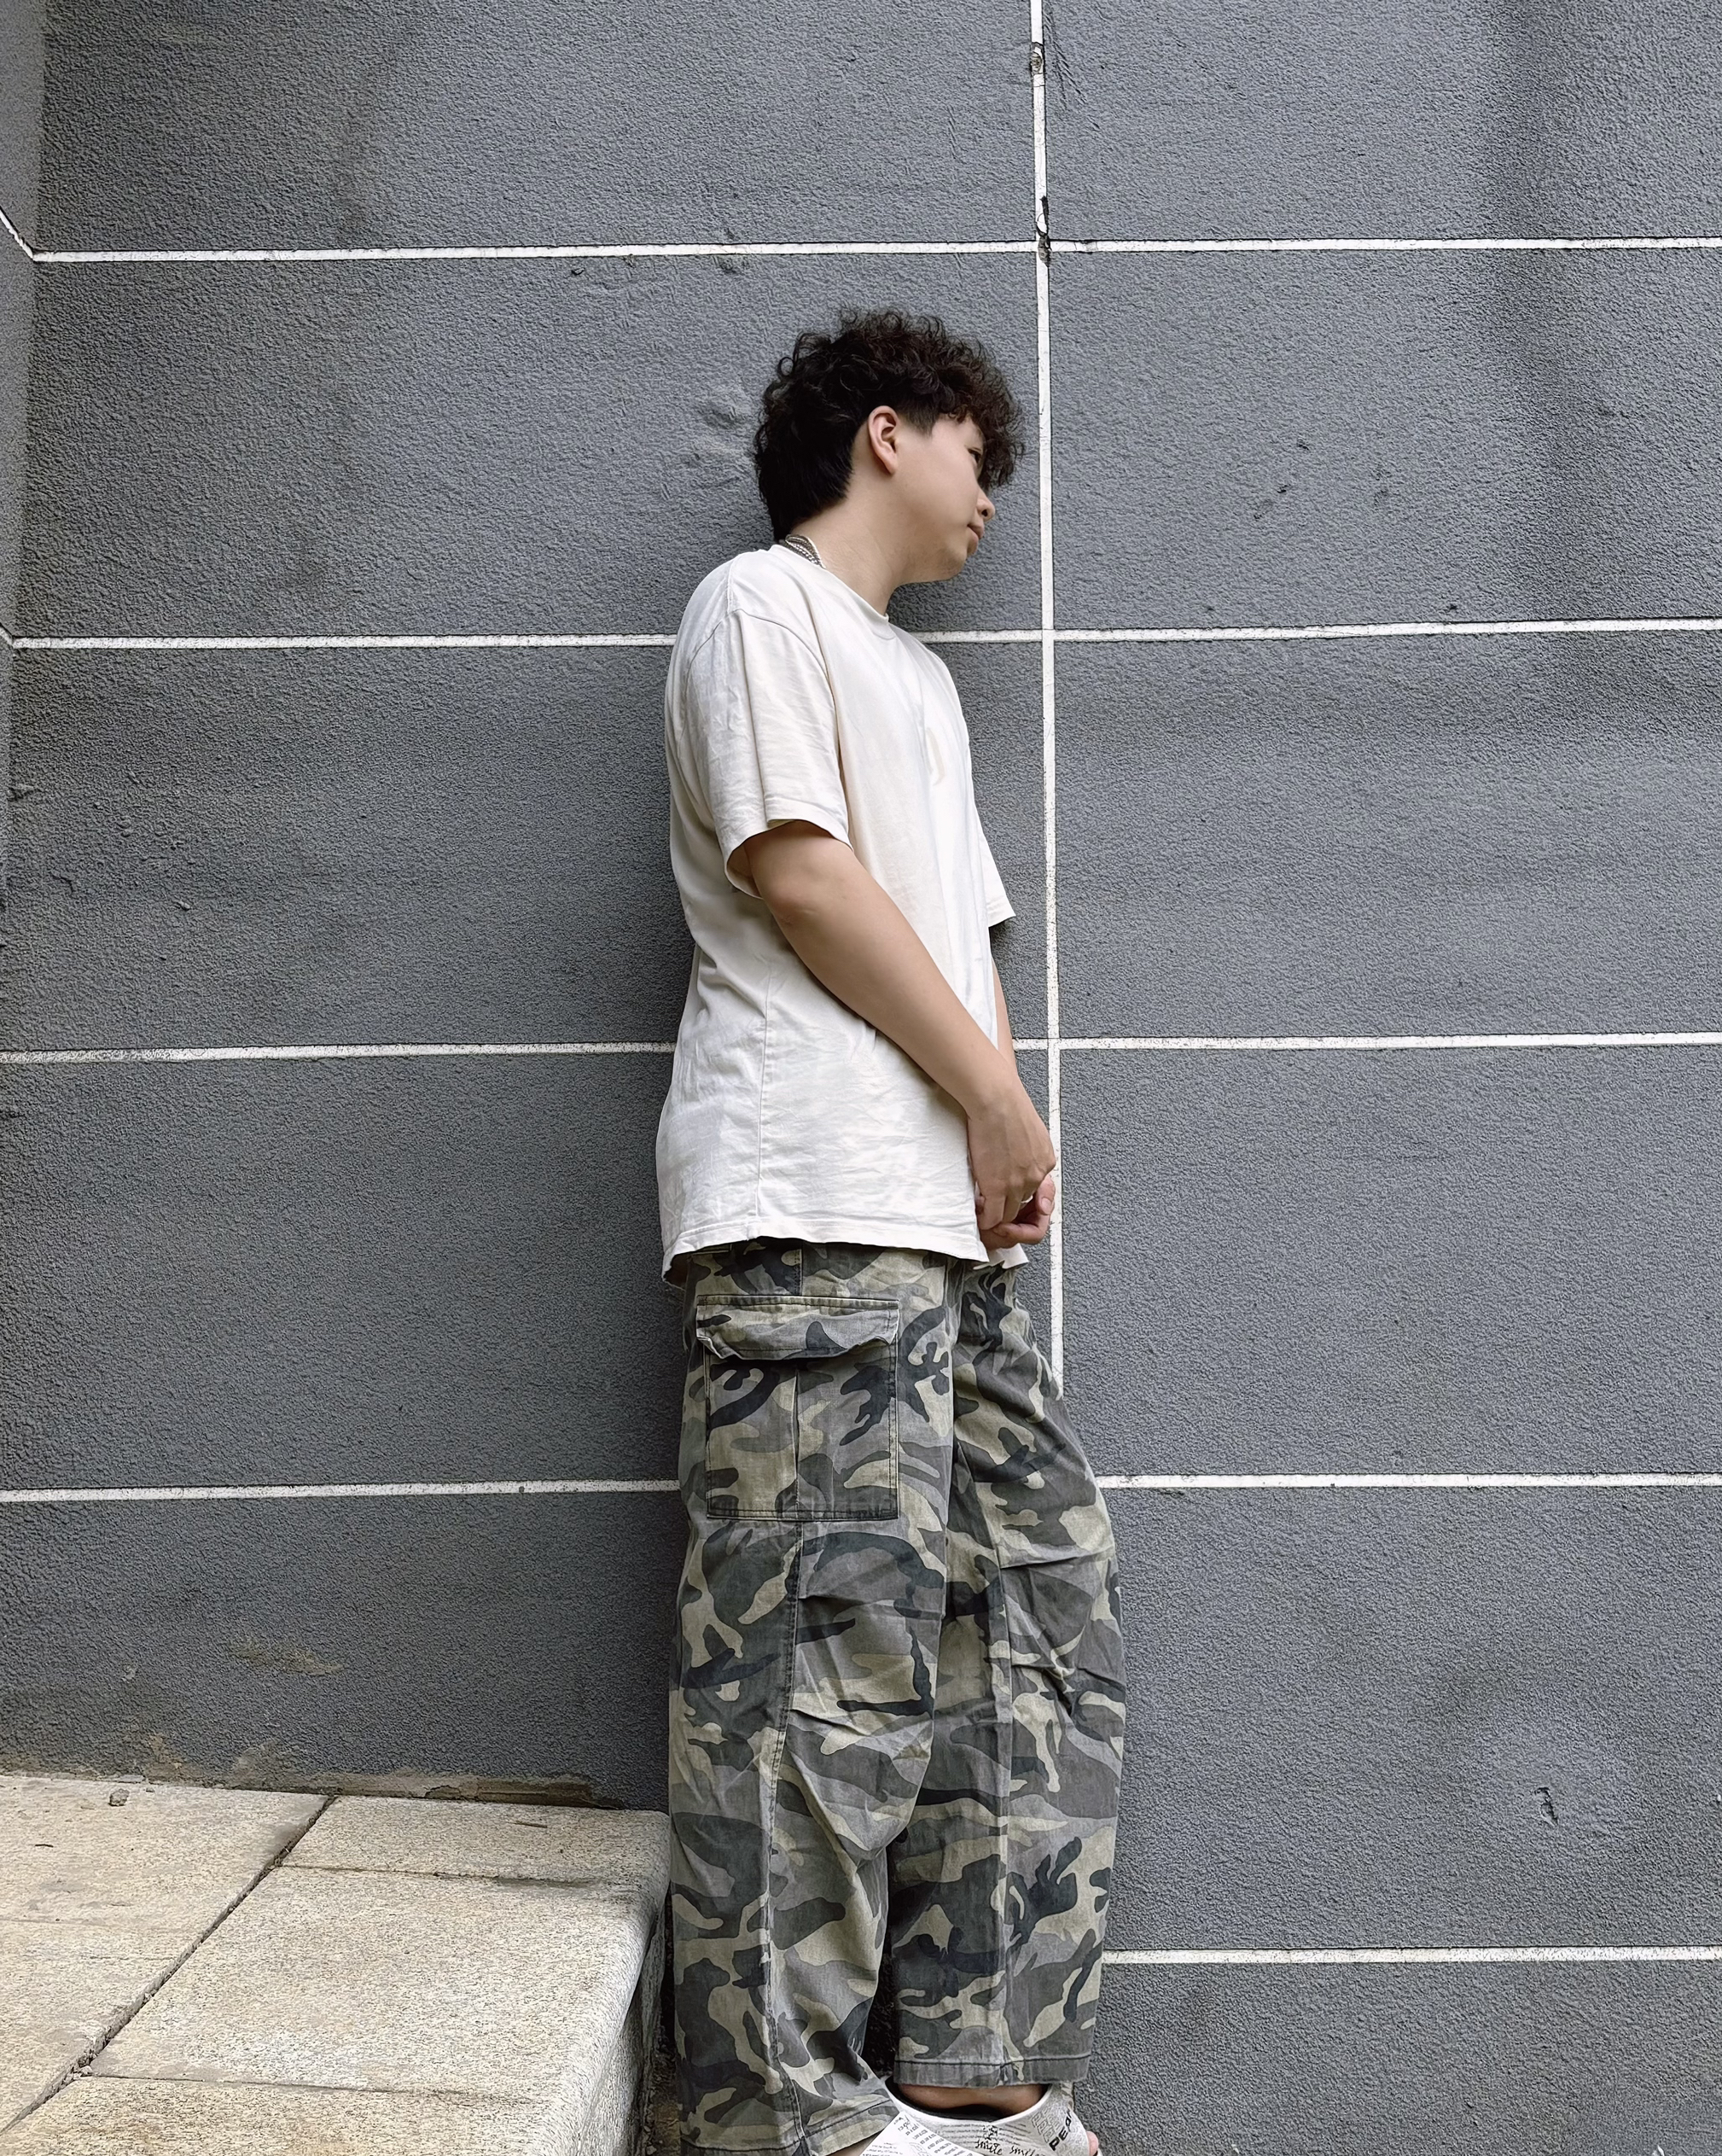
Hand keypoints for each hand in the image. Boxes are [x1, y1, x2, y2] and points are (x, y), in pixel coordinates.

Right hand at [966, 1072, 1055, 1244]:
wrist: (994, 1099)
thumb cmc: (1004, 1102)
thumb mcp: (1027, 1127)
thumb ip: (1025, 1145)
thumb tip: (1013, 1148)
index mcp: (1045, 1158)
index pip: (1034, 1186)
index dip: (1016, 1190)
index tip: (1005, 1191)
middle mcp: (1036, 1173)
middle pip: (1023, 1202)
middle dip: (1006, 1203)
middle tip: (991, 1201)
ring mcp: (1018, 1184)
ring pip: (1008, 1213)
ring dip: (995, 1213)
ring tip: (982, 1207)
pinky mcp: (998, 1188)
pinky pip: (993, 1217)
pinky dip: (985, 1220)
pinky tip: (978, 1215)